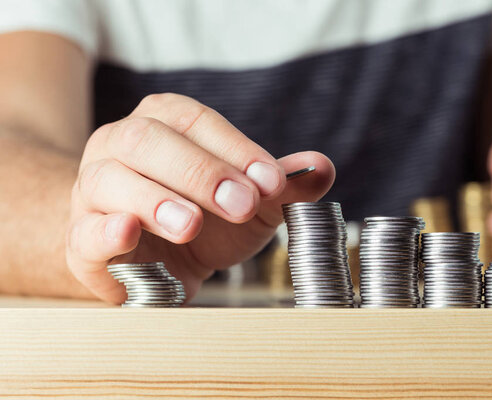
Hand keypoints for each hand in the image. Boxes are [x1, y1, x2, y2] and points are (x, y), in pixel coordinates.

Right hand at [66, 93, 334, 302]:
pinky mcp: (81, 239)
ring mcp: (96, 190)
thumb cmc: (203, 221)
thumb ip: (282, 184)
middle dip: (200, 172)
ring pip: (113, 180)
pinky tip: (128, 231)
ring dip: (157, 200)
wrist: (156, 261)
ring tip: (192, 224)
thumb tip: (322, 167)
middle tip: (241, 202)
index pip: (197, 121)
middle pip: (150, 140)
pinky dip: (105, 231)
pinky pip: (84, 230)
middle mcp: (122, 146)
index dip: (235, 149)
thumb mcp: (250, 201)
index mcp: (164, 124)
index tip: (272, 181)